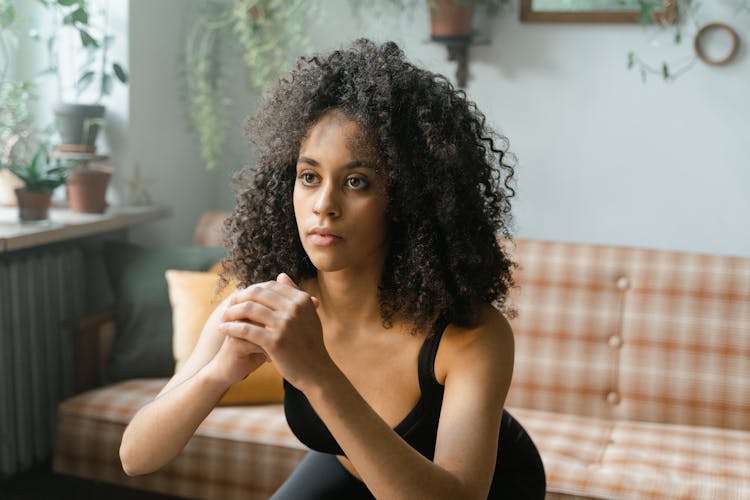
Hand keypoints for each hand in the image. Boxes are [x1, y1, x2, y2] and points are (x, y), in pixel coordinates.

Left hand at [219, 273, 332, 390]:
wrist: (316, 371)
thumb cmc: (309, 343)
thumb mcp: (307, 315)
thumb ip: (294, 294)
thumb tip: (281, 275)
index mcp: (302, 300)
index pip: (271, 286)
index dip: (253, 290)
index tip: (241, 298)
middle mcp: (294, 308)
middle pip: (258, 294)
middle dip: (239, 298)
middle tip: (228, 305)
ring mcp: (285, 324)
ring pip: (249, 309)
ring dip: (232, 312)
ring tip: (223, 317)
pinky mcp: (275, 341)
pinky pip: (246, 329)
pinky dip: (231, 328)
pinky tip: (223, 329)